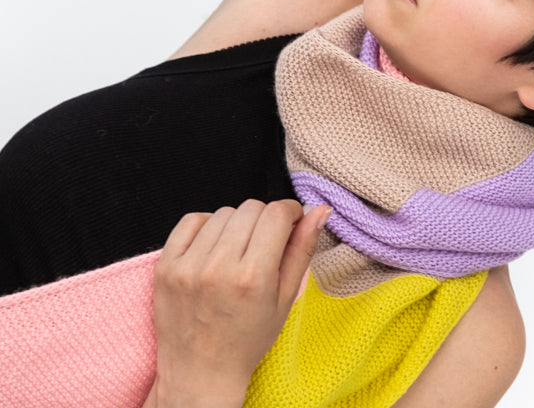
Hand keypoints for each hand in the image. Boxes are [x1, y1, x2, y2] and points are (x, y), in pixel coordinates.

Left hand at [147, 198, 330, 407]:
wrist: (200, 373)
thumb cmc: (247, 340)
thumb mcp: (285, 299)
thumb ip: (302, 250)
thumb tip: (320, 210)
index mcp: (254, 278)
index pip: (277, 214)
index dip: (291, 212)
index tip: (291, 222)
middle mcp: (219, 268)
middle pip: (251, 208)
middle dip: (265, 219)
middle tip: (264, 245)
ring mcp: (188, 266)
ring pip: (223, 212)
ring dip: (236, 224)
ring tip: (237, 251)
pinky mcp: (166, 266)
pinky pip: (191, 220)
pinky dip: (206, 226)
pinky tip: (213, 248)